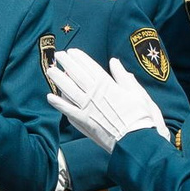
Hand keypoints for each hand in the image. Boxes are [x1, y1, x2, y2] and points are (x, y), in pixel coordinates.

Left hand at [43, 50, 164, 152]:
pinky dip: (58, 103)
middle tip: (58, 55)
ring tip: (50, 71)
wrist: (136, 139)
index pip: (91, 67)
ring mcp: (88, 108)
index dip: (80, 58)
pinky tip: (50, 97)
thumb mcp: (136, 91)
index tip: (72, 51)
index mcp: (108, 85)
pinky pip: (68, 110)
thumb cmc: (139, 116)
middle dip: (67, 63)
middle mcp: (95, 94)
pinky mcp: (84, 122)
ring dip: (59, 80)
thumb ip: (122, 76)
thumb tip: (114, 61)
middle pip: (77, 75)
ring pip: (70, 90)